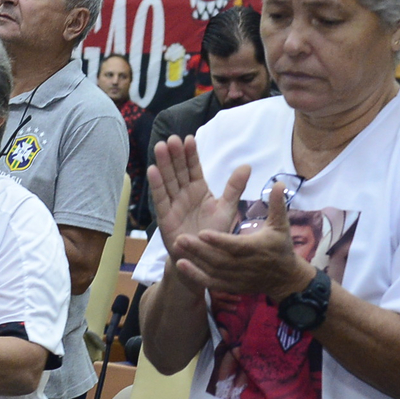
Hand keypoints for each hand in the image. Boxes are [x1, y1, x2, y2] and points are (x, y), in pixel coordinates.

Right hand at [147, 136, 246, 287]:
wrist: (204, 259)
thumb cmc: (214, 233)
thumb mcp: (227, 208)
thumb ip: (234, 187)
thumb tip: (247, 165)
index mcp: (199, 189)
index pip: (194, 168)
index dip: (191, 154)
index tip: (189, 139)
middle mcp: (184, 194)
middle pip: (178, 171)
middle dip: (175, 155)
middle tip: (172, 139)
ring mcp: (173, 204)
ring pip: (168, 181)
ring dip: (163, 164)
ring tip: (160, 147)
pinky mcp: (165, 217)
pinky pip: (160, 199)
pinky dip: (156, 186)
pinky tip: (152, 170)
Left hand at [170, 176, 312, 299]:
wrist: (284, 278)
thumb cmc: (280, 246)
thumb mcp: (280, 225)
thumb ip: (276, 204)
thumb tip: (279, 183)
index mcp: (255, 249)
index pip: (235, 246)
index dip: (219, 241)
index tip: (202, 231)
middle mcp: (244, 266)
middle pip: (218, 259)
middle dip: (199, 249)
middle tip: (180, 238)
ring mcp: (236, 278)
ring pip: (212, 270)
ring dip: (194, 260)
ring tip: (176, 246)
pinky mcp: (231, 287)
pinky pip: (211, 283)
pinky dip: (196, 275)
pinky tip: (181, 265)